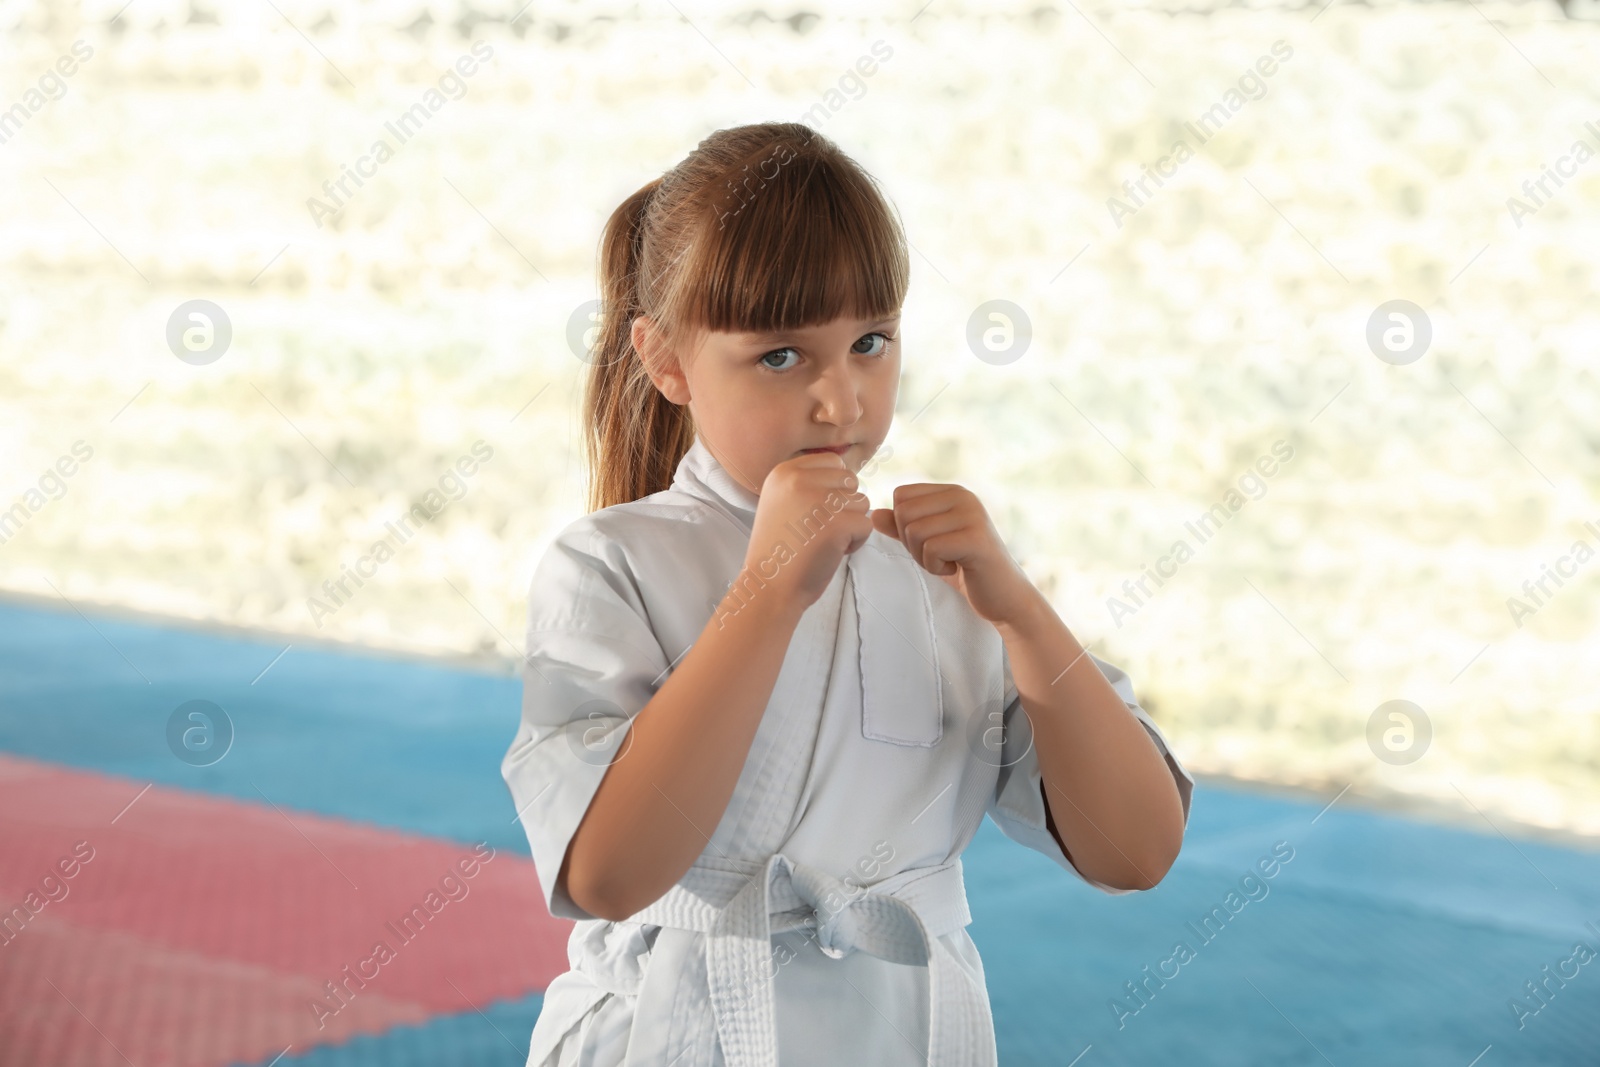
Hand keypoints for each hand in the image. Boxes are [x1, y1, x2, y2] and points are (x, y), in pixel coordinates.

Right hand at [746, 453, 872, 610]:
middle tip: (820, 530)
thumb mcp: (782, 501)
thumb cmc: (781, 549)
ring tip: (823, 541)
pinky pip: (866, 525)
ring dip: (850, 525)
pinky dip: (855, 542)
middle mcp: (800, 479)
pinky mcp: (837, 524)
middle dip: (844, 507)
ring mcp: (819, 501)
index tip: (814, 513)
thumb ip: (808, 483)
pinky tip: (831, 552)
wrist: (769, 587)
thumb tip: (848, 475)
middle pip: (850, 481)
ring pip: (862, 502)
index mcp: (785, 472)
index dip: (834, 489)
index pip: (833, 462)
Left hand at [870, 484, 1039, 627]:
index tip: (930, 541)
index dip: (903, 525)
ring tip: (950, 561)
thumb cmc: (965, 568)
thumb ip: (902, 527)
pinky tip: (957, 568)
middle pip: (903, 512)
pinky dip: (936, 566)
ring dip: (924, 557)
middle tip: (939, 555)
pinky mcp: (976, 538)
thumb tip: (874, 514)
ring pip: (914, 531)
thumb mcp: (928, 544)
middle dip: (911, 543)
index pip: (901, 495)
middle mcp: (963, 496)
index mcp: (952, 491)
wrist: (1004, 596)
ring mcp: (972, 515)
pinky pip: (931, 548)